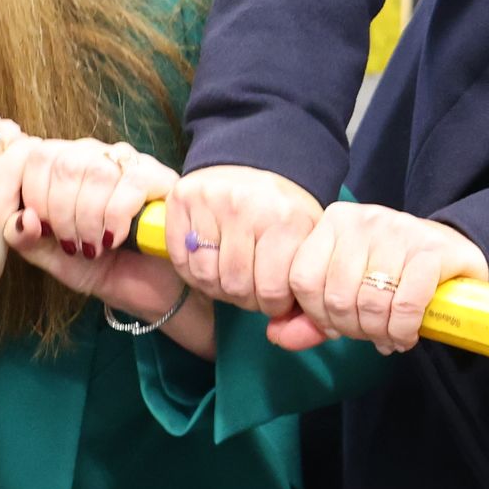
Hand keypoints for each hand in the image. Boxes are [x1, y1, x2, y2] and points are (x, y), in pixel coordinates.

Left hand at [1, 130, 187, 326]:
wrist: (144, 290)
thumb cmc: (97, 266)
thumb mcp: (50, 257)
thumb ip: (23, 238)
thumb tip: (22, 217)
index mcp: (61, 165)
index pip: (37, 156)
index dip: (34, 196)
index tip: (42, 232)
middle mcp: (93, 154)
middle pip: (63, 162)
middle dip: (60, 213)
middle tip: (72, 246)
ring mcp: (127, 162)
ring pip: (96, 171)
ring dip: (89, 219)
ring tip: (94, 247)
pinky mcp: (159, 176)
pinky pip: (129, 185)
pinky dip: (116, 219)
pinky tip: (115, 239)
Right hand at [169, 165, 327, 322]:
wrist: (258, 157)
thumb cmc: (284, 209)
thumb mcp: (307, 238)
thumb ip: (304, 284)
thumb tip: (289, 330)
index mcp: (285, 218)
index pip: (271, 290)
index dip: (273, 304)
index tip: (277, 297)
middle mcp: (246, 206)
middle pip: (236, 286)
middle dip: (246, 298)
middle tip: (253, 287)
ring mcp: (211, 200)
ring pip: (207, 277)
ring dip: (219, 287)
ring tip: (233, 275)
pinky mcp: (182, 200)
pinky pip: (182, 259)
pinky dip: (195, 271)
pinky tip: (212, 262)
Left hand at [274, 201, 486, 352]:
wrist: (453, 251)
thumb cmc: (393, 272)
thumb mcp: (348, 285)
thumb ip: (311, 314)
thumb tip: (277, 337)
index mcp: (334, 222)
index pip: (302, 280)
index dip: (317, 315)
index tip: (337, 327)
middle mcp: (363, 220)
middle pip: (337, 296)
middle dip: (353, 330)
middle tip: (369, 335)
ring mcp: (399, 230)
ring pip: (370, 303)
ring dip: (379, 333)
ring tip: (388, 337)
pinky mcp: (431, 249)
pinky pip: (405, 304)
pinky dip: (403, 330)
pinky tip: (407, 335)